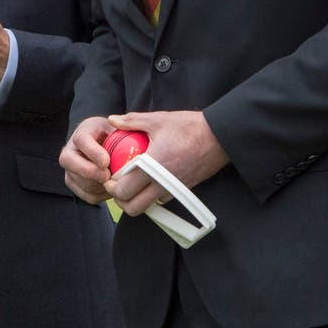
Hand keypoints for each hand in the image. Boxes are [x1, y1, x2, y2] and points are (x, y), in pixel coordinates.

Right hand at [59, 116, 117, 204]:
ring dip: (100, 185)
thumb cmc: (115, 139)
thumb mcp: (120, 131)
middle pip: (69, 161)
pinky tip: (112, 187)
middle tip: (108, 176)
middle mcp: (70, 151)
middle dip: (90, 171)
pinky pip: (89, 196)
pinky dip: (103, 195)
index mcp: (83, 133)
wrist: (107, 148)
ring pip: (80, 181)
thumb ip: (125, 135)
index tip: (106, 161)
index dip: (93, 152)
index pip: (81, 139)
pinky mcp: (75, 185)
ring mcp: (70, 169)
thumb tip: (135, 147)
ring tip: (116, 181)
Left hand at [102, 111, 227, 216]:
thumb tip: (112, 120)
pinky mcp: (182, 191)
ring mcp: (173, 190)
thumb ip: (131, 121)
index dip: (110, 186)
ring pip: (147, 208)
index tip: (107, 176)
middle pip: (133, 207)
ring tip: (129, 184)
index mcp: (153, 166)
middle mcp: (162, 183)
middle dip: (119, 198)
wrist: (219, 137)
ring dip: (134, 201)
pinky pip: (160, 201)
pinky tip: (147, 181)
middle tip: (115, 184)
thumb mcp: (158, 120)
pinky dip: (149, 197)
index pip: (124, 189)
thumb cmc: (189, 127)